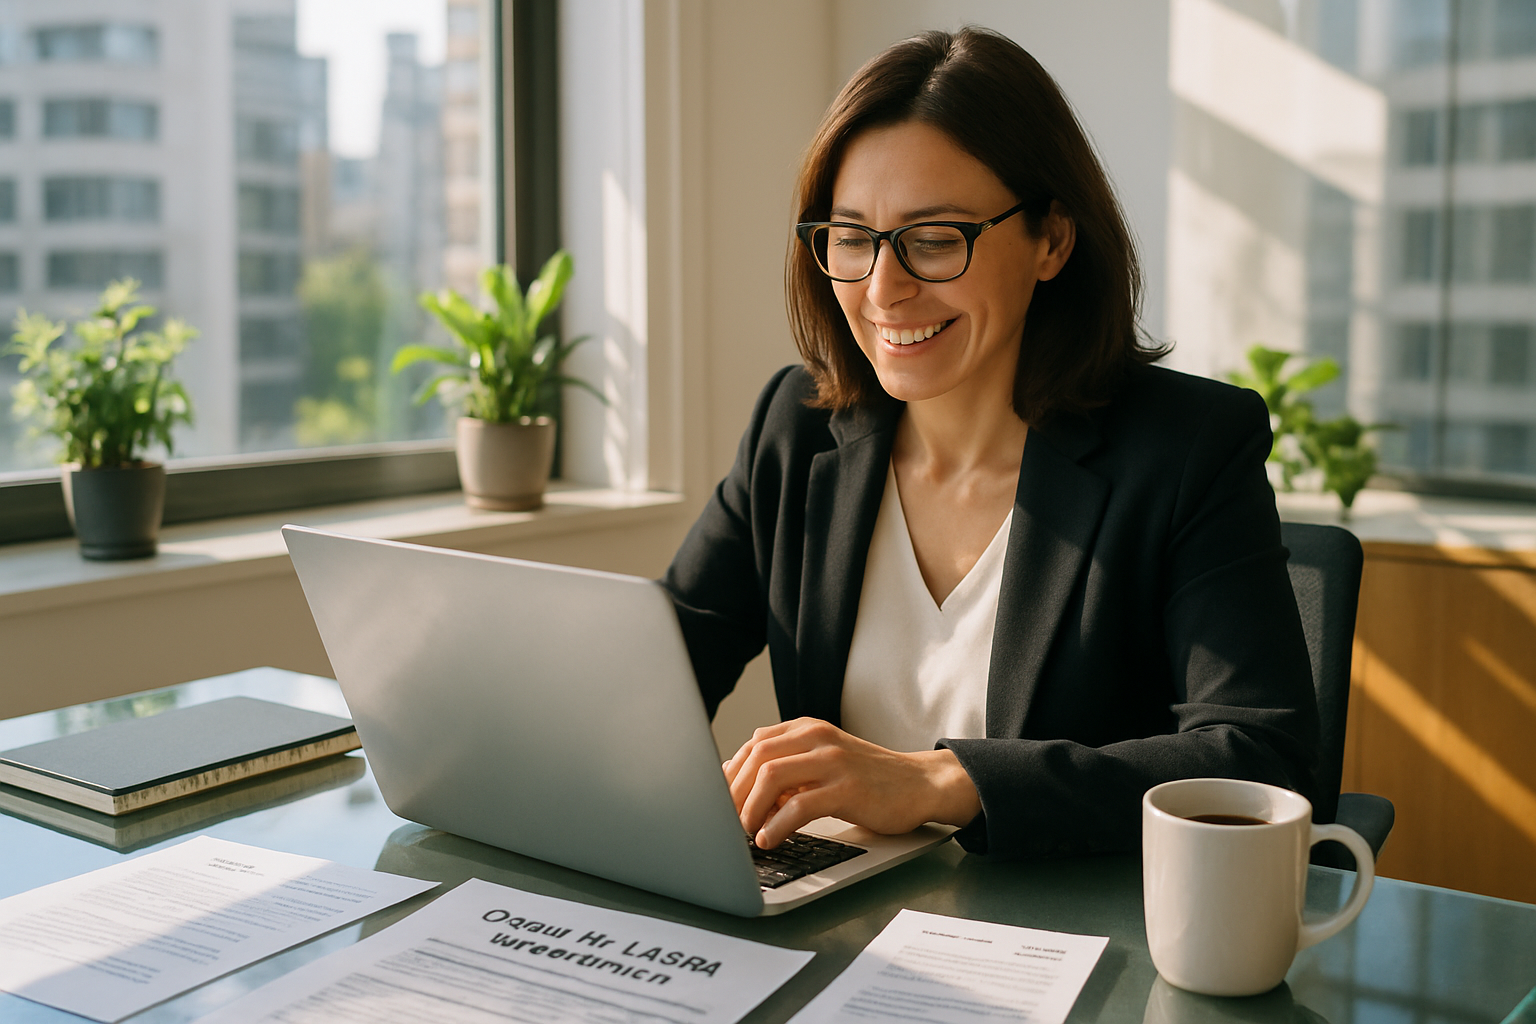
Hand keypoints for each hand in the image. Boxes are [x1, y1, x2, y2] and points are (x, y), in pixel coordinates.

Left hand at [722, 717, 981, 848]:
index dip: (730, 775)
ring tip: (744, 833)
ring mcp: (833, 760)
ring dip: (749, 808)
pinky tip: (769, 840)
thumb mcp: (823, 766)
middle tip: (725, 823)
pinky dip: (777, 825)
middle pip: (757, 757)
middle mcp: (818, 738)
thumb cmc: (868, 781)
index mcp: (808, 729)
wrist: (920, 784)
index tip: (718, 803)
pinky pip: (800, 805)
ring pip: (772, 776)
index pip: (753, 745)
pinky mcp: (848, 787)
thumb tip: (738, 790)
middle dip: (733, 793)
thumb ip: (788, 771)